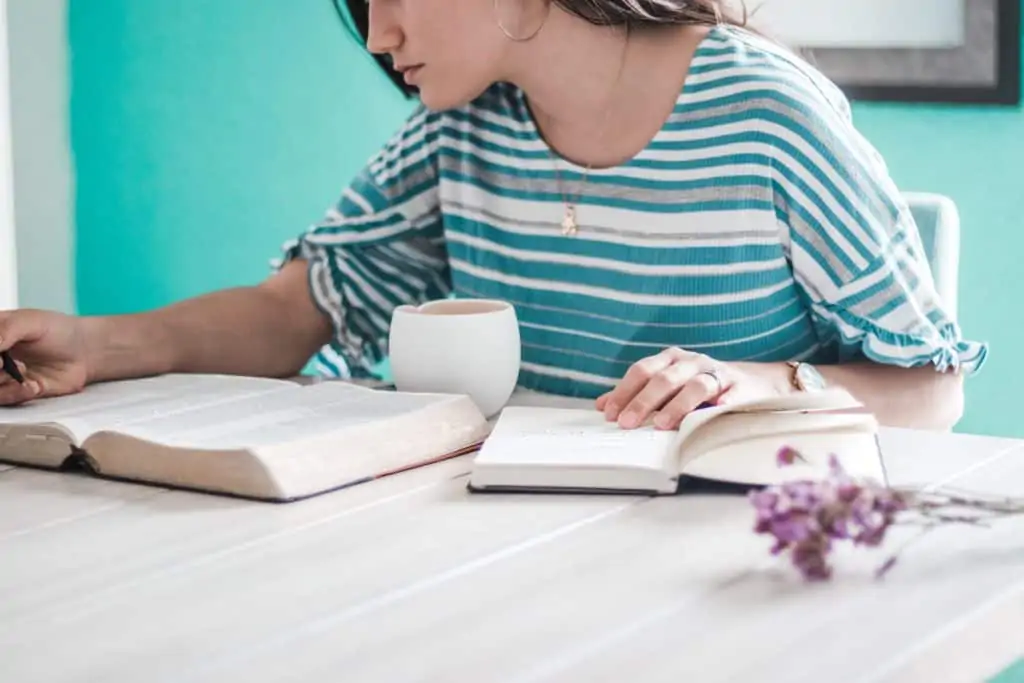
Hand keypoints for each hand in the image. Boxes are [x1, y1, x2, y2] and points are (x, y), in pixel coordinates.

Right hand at [0, 309, 89, 405]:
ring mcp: (1, 376)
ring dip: (2, 384)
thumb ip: (7, 330)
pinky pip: (5, 399)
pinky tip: (33, 386)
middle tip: (3, 365)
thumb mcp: (31, 322)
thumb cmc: (57, 330)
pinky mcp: (15, 392)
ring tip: (24, 375)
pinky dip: (17, 394)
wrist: (85, 351)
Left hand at [595, 347, 783, 430]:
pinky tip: (716, 409)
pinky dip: (724, 400)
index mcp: (670, 359)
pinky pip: (731, 393)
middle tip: (627, 423)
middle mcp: (691, 362)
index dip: (624, 391)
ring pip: (695, 385)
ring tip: (662, 423)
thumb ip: (637, 394)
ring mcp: (716, 372)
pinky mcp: (739, 386)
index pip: (642, 371)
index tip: (610, 414)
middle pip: (664, 378)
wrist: (749, 383)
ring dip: (677, 404)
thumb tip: (602, 405)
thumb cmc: (700, 386)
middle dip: (643, 401)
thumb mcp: (667, 385)